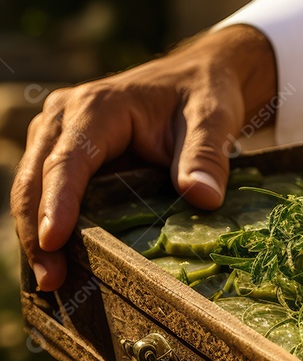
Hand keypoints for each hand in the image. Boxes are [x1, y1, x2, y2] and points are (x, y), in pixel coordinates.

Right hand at [11, 24, 276, 291]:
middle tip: (52, 281)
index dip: (57, 202)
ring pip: (31, 188)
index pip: (68, 160)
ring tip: (52, 283)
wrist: (198, 78)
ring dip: (35, 235)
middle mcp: (64, 118)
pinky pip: (45, 192)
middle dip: (36, 231)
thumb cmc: (203, 95)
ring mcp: (58, 136)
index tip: (53, 241)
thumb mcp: (213, 119)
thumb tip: (202, 198)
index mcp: (98, 107)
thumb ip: (206, 156)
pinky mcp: (64, 154)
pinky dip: (47, 227)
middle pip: (35, 178)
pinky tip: (57, 265)